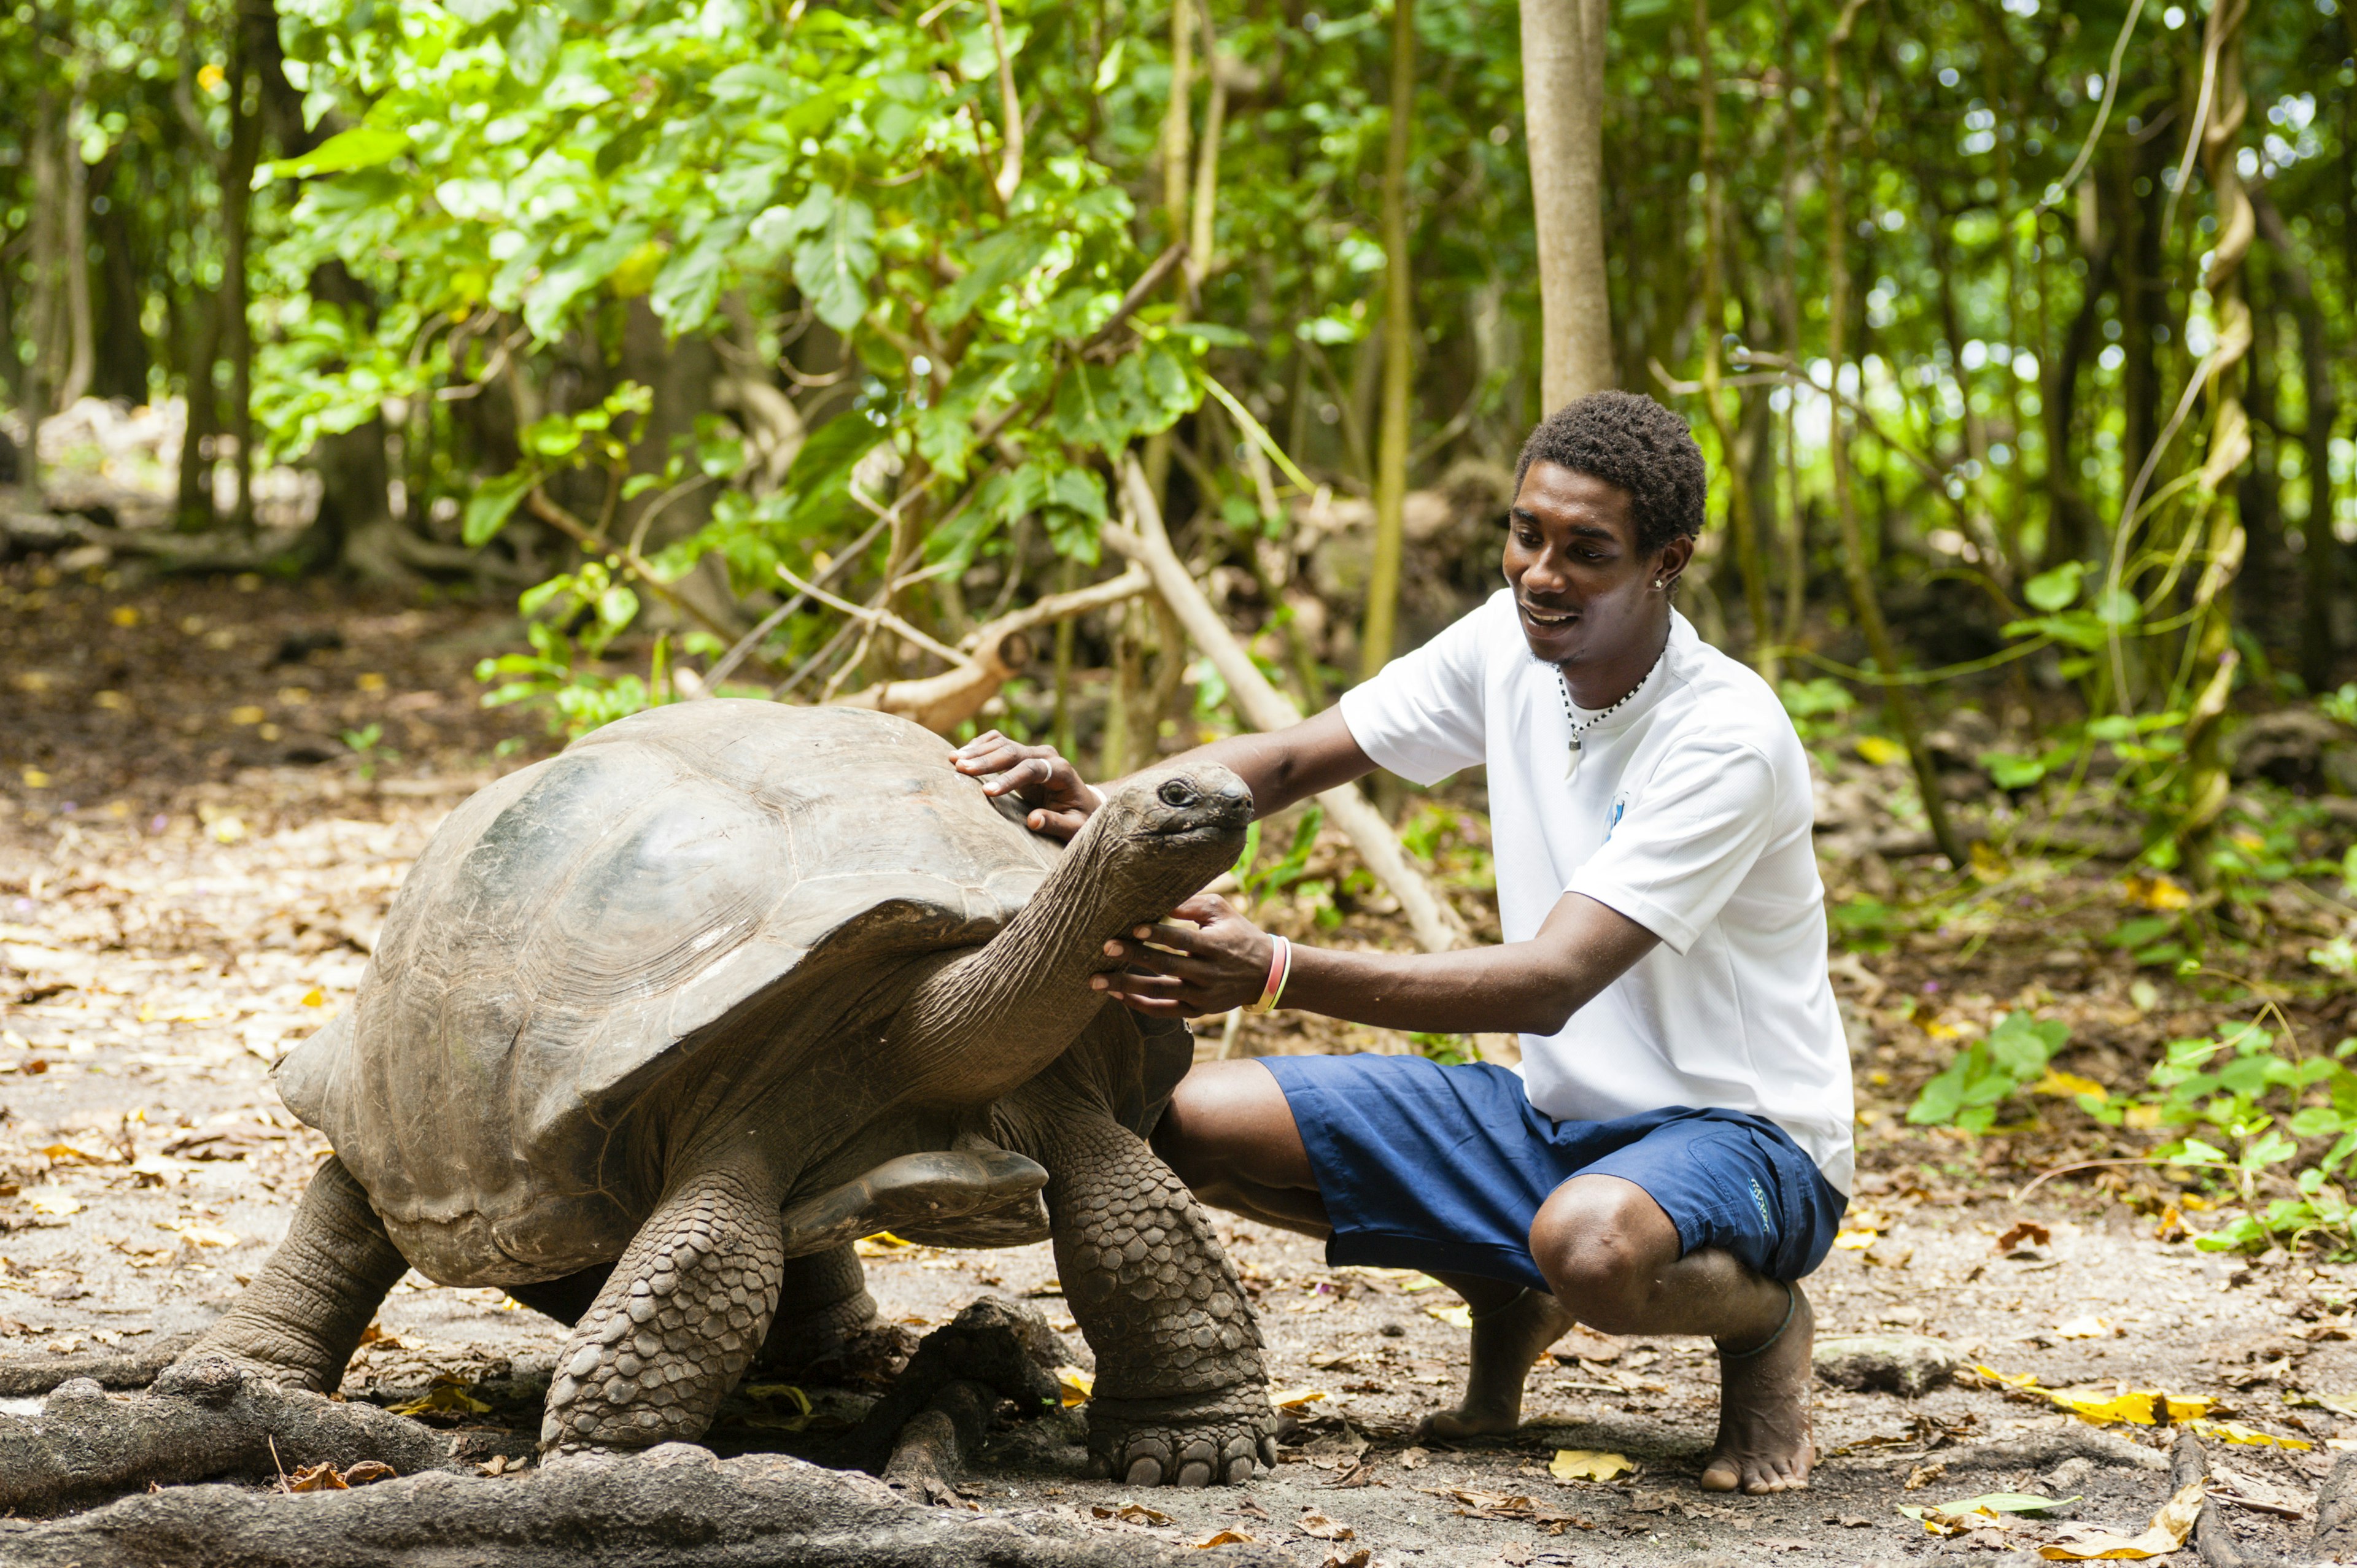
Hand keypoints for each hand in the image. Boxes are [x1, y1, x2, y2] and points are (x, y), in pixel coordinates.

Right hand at [951, 730, 1104, 839]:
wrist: (1083, 803)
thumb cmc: (1079, 819)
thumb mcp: (1074, 827)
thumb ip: (1056, 824)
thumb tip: (1033, 821)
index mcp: (1061, 771)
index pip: (1031, 769)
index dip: (1008, 779)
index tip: (986, 792)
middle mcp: (1046, 755)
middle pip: (1012, 752)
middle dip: (985, 760)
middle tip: (960, 768)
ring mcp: (1033, 751)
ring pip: (1002, 743)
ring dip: (977, 751)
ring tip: (953, 759)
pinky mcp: (1021, 753)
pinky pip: (997, 742)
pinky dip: (979, 745)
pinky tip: (962, 753)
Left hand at [1091, 894, 1277, 1018]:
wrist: (1267, 974)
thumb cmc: (1238, 934)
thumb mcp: (1222, 912)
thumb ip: (1191, 904)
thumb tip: (1158, 900)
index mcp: (1215, 946)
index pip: (1183, 940)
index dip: (1158, 934)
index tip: (1133, 927)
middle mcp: (1208, 974)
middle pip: (1165, 967)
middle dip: (1133, 957)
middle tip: (1105, 948)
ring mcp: (1202, 996)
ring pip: (1160, 992)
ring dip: (1127, 985)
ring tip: (1097, 980)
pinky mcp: (1198, 1011)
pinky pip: (1164, 1011)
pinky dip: (1139, 1005)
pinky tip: (1117, 995)